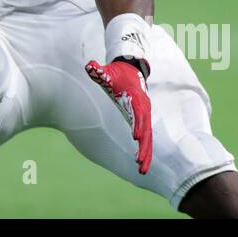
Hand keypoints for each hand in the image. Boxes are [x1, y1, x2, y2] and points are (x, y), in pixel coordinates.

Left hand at [85, 59, 151, 174]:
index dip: (138, 124)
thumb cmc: (117, 73)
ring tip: (142, 170)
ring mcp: (144, 114)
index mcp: (135, 97)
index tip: (136, 137)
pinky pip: (146, 136)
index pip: (138, 112)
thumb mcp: (107, 72)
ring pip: (148, 136)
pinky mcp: (143, 118)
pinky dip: (145, 149)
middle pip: (146, 129)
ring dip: (146, 153)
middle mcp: (143, 107)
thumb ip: (99, 71)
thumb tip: (89, 66)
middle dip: (144, 146)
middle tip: (140, 162)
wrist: (130, 69)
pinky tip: (140, 162)